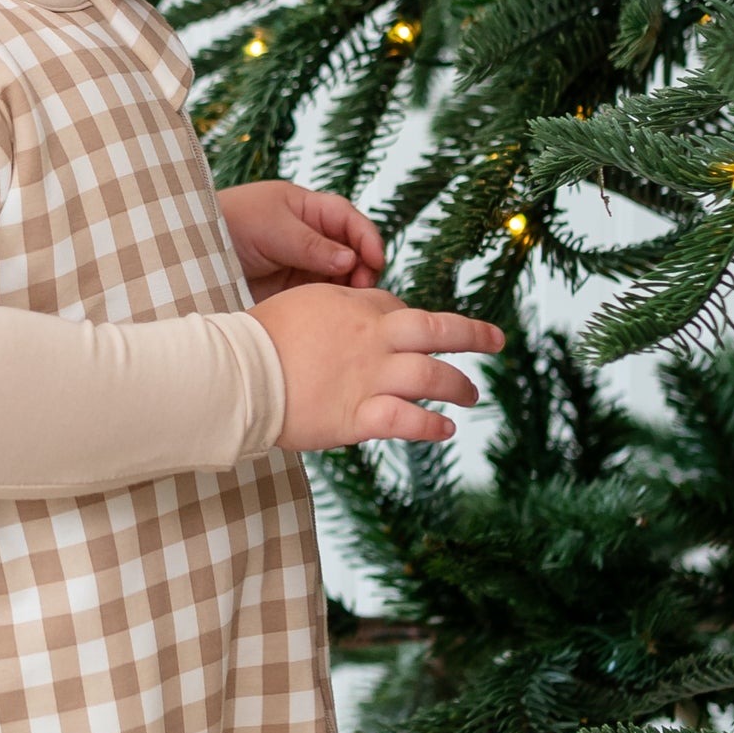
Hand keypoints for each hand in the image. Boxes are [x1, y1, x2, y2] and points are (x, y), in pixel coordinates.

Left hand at [218, 179, 384, 299]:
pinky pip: (321, 295)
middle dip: (363, 266)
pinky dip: (332, 302)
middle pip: (351, 250)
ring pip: (340, 276)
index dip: (366, 237)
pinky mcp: (291, 290)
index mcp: (306, 208)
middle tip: (364, 287)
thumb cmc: (228, 225)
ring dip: (350, 287)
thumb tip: (351, 260)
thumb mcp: (272, 228)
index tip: (375, 259)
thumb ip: (311, 245)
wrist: (190, 253)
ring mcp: (301, 264)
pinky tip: (333, 312)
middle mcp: (310, 236)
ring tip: (351, 302)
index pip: (348, 219)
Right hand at [247, 287, 505, 450]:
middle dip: (472, 334)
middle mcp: (370, 340)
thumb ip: (333, 310)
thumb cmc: (255, 338)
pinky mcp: (358, 417)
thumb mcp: (299, 303)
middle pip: (436, 331)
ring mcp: (368, 378)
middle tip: (496, 340)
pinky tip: (445, 429)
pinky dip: (432, 426)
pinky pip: (408, 421)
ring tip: (473, 395)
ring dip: (459, 386)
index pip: (399, 309)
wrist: (237, 373)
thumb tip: (354, 314)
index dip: (415, 323)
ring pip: (432, 377)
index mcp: (353, 308)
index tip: (423, 337)